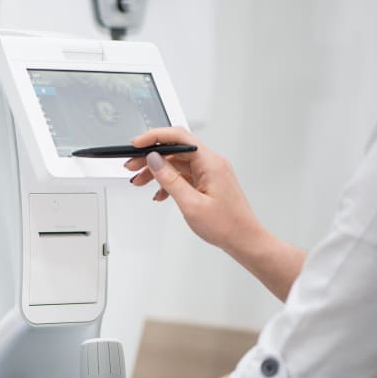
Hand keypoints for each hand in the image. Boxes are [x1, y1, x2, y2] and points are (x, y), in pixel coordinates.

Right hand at [125, 127, 263, 255]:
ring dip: (157, 170)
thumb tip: (154, 160)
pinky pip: (183, 175)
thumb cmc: (226, 225)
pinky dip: (168, 181)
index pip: (179, 138)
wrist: (244, 239)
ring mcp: (210, 172)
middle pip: (175, 150)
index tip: (137, 145)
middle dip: (151, 156)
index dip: (155, 138)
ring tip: (140, 180)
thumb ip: (170, 180)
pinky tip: (159, 193)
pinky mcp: (207, 182)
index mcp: (211, 163)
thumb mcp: (191, 204)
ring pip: (177, 163)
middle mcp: (211, 163)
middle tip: (132, 165)